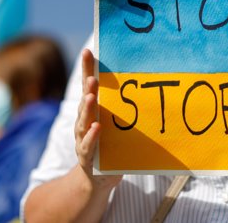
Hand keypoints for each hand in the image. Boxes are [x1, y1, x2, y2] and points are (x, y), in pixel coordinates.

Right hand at [75, 49, 121, 189]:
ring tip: (91, 97)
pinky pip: (87, 144)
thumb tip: (145, 81)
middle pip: (85, 100)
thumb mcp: (116, 122)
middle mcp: (84, 120)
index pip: (88, 86)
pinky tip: (97, 128)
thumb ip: (123, 105)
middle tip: (93, 77)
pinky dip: (92, 136)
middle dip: (88, 88)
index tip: (87, 51)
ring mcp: (82, 137)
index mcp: (92, 109)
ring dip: (88, 109)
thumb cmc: (109, 144)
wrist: (97, 177)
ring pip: (83, 121)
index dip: (87, 68)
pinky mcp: (86, 155)